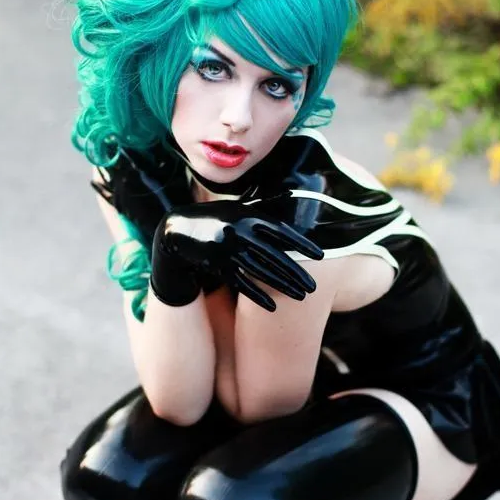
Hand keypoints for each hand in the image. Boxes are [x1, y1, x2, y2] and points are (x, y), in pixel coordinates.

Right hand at [152, 198, 323, 311]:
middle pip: (274, 256)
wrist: (178, 229)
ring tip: (302, 296)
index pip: (281, 231)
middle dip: (296, 273)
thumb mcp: (238, 207)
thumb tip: (292, 192)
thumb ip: (263, 205)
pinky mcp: (218, 266)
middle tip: (314, 287)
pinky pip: (242, 284)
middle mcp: (239, 232)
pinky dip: (258, 296)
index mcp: (247, 216)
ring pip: (261, 272)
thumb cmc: (216, 217)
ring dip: (283, 286)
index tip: (320, 255)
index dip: (301, 244)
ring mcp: (227, 250)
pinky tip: (274, 306)